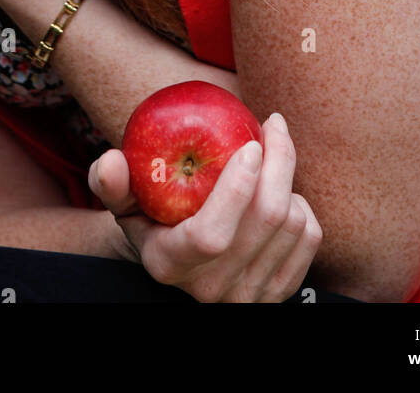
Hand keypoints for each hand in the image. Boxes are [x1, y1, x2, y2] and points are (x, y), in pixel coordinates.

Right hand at [88, 113, 320, 302]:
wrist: (186, 263)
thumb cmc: (153, 217)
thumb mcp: (126, 203)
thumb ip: (112, 182)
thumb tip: (109, 161)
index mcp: (170, 264)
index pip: (211, 234)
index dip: (236, 188)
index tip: (250, 145)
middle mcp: (212, 289)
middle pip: (265, 220)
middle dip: (279, 161)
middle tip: (272, 124)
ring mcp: (249, 295)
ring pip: (292, 225)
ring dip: (288, 180)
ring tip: (271, 156)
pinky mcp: (280, 292)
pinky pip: (309, 238)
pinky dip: (302, 205)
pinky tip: (283, 190)